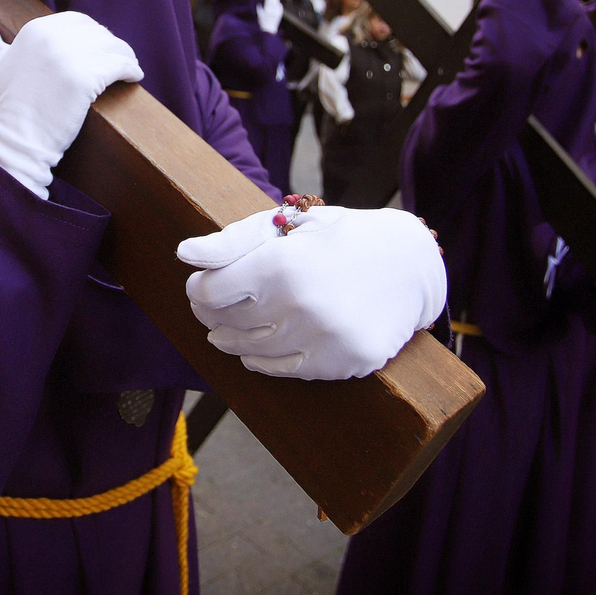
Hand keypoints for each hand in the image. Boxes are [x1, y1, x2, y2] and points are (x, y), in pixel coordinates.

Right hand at [0, 2, 142, 198]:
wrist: (17, 139)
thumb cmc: (7, 105)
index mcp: (34, 30)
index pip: (77, 22)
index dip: (91, 35)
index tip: (98, 50)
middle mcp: (51, 38)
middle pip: (97, 33)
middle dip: (109, 45)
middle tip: (118, 60)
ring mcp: (69, 58)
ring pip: (112, 47)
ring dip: (125, 57)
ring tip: (129, 67)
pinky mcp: (86, 79)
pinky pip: (119, 66)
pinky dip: (131, 70)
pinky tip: (134, 77)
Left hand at [177, 205, 446, 379]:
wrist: (411, 265)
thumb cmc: (341, 238)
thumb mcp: (288, 224)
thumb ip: (234, 241)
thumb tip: (184, 254)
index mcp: (280, 265)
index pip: (209, 291)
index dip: (198, 288)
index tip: (201, 284)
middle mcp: (299, 306)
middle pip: (226, 322)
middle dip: (211, 314)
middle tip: (210, 307)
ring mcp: (322, 339)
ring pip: (250, 351)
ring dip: (232, 340)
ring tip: (227, 329)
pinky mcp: (341, 363)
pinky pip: (283, 370)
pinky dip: (264, 360)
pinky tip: (261, 345)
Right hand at [257, 0, 283, 34]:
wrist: (269, 29)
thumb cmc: (263, 22)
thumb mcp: (260, 15)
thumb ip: (259, 9)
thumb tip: (258, 3)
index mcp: (266, 10)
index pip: (268, 1)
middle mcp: (272, 11)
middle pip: (273, 1)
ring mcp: (276, 12)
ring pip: (277, 4)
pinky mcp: (279, 14)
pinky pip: (280, 8)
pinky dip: (279, 5)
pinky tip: (278, 3)